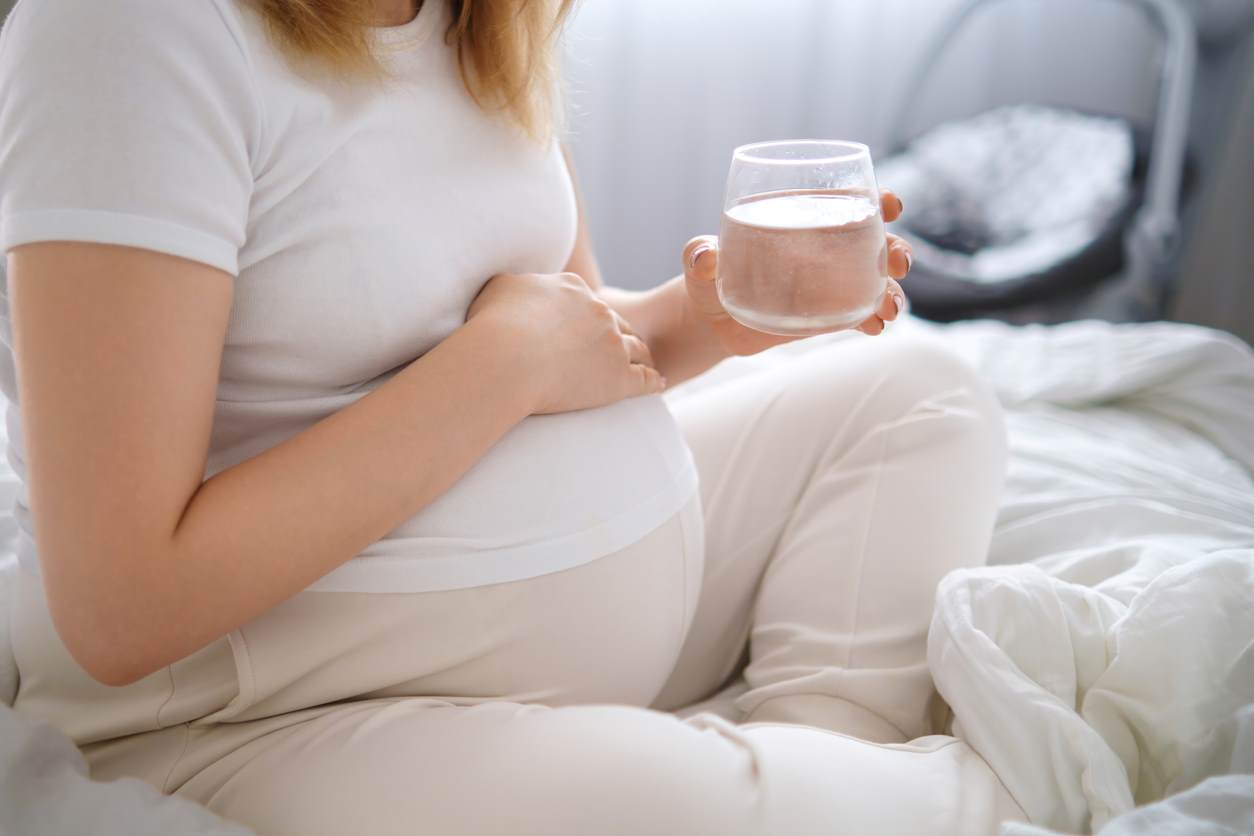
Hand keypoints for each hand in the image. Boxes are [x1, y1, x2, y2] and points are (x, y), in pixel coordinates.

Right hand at [467, 271, 665, 413]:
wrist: (505, 359)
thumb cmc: (493, 325)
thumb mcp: (500, 288)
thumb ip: (517, 284)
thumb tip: (518, 287)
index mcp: (573, 289)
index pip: (590, 303)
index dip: (592, 317)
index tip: (591, 328)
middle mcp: (599, 312)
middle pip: (618, 323)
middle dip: (620, 335)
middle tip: (620, 349)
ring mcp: (613, 345)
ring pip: (637, 349)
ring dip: (642, 356)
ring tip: (646, 365)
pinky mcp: (620, 379)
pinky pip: (645, 379)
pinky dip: (653, 381)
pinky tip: (656, 384)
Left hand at [682, 189, 913, 355]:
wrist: (711, 321)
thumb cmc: (707, 276)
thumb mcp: (700, 261)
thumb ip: (699, 254)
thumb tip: (704, 256)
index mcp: (798, 217)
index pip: (842, 201)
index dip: (872, 199)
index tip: (888, 204)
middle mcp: (822, 246)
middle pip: (872, 240)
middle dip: (896, 247)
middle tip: (899, 262)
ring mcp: (829, 281)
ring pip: (874, 279)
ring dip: (892, 291)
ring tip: (890, 309)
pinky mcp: (826, 313)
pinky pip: (858, 314)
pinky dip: (871, 320)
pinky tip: (876, 328)